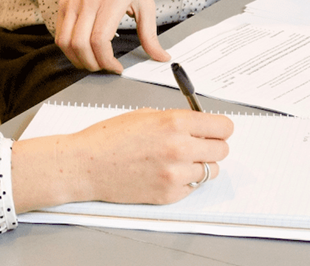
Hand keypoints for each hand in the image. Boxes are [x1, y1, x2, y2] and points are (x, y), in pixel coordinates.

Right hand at [11, 109, 233, 212]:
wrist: (85, 165)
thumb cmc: (109, 138)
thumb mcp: (147, 115)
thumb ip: (178, 119)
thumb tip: (201, 124)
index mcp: (175, 123)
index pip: (223, 127)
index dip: (220, 128)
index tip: (215, 130)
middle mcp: (180, 148)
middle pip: (222, 150)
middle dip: (212, 145)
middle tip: (198, 144)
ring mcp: (175, 174)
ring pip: (210, 171)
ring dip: (199, 165)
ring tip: (178, 160)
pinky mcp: (169, 194)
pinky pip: (193, 187)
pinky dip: (185, 181)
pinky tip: (166, 172)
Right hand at [55, 0, 170, 72]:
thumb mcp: (145, 3)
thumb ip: (150, 34)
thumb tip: (161, 57)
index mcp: (112, 0)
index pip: (100, 39)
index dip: (106, 61)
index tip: (117, 67)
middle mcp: (89, 1)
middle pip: (80, 45)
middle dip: (93, 64)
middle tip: (105, 67)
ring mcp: (73, 3)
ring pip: (66, 42)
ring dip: (78, 60)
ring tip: (94, 62)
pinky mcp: (63, 5)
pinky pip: (60, 35)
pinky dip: (69, 50)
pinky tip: (83, 51)